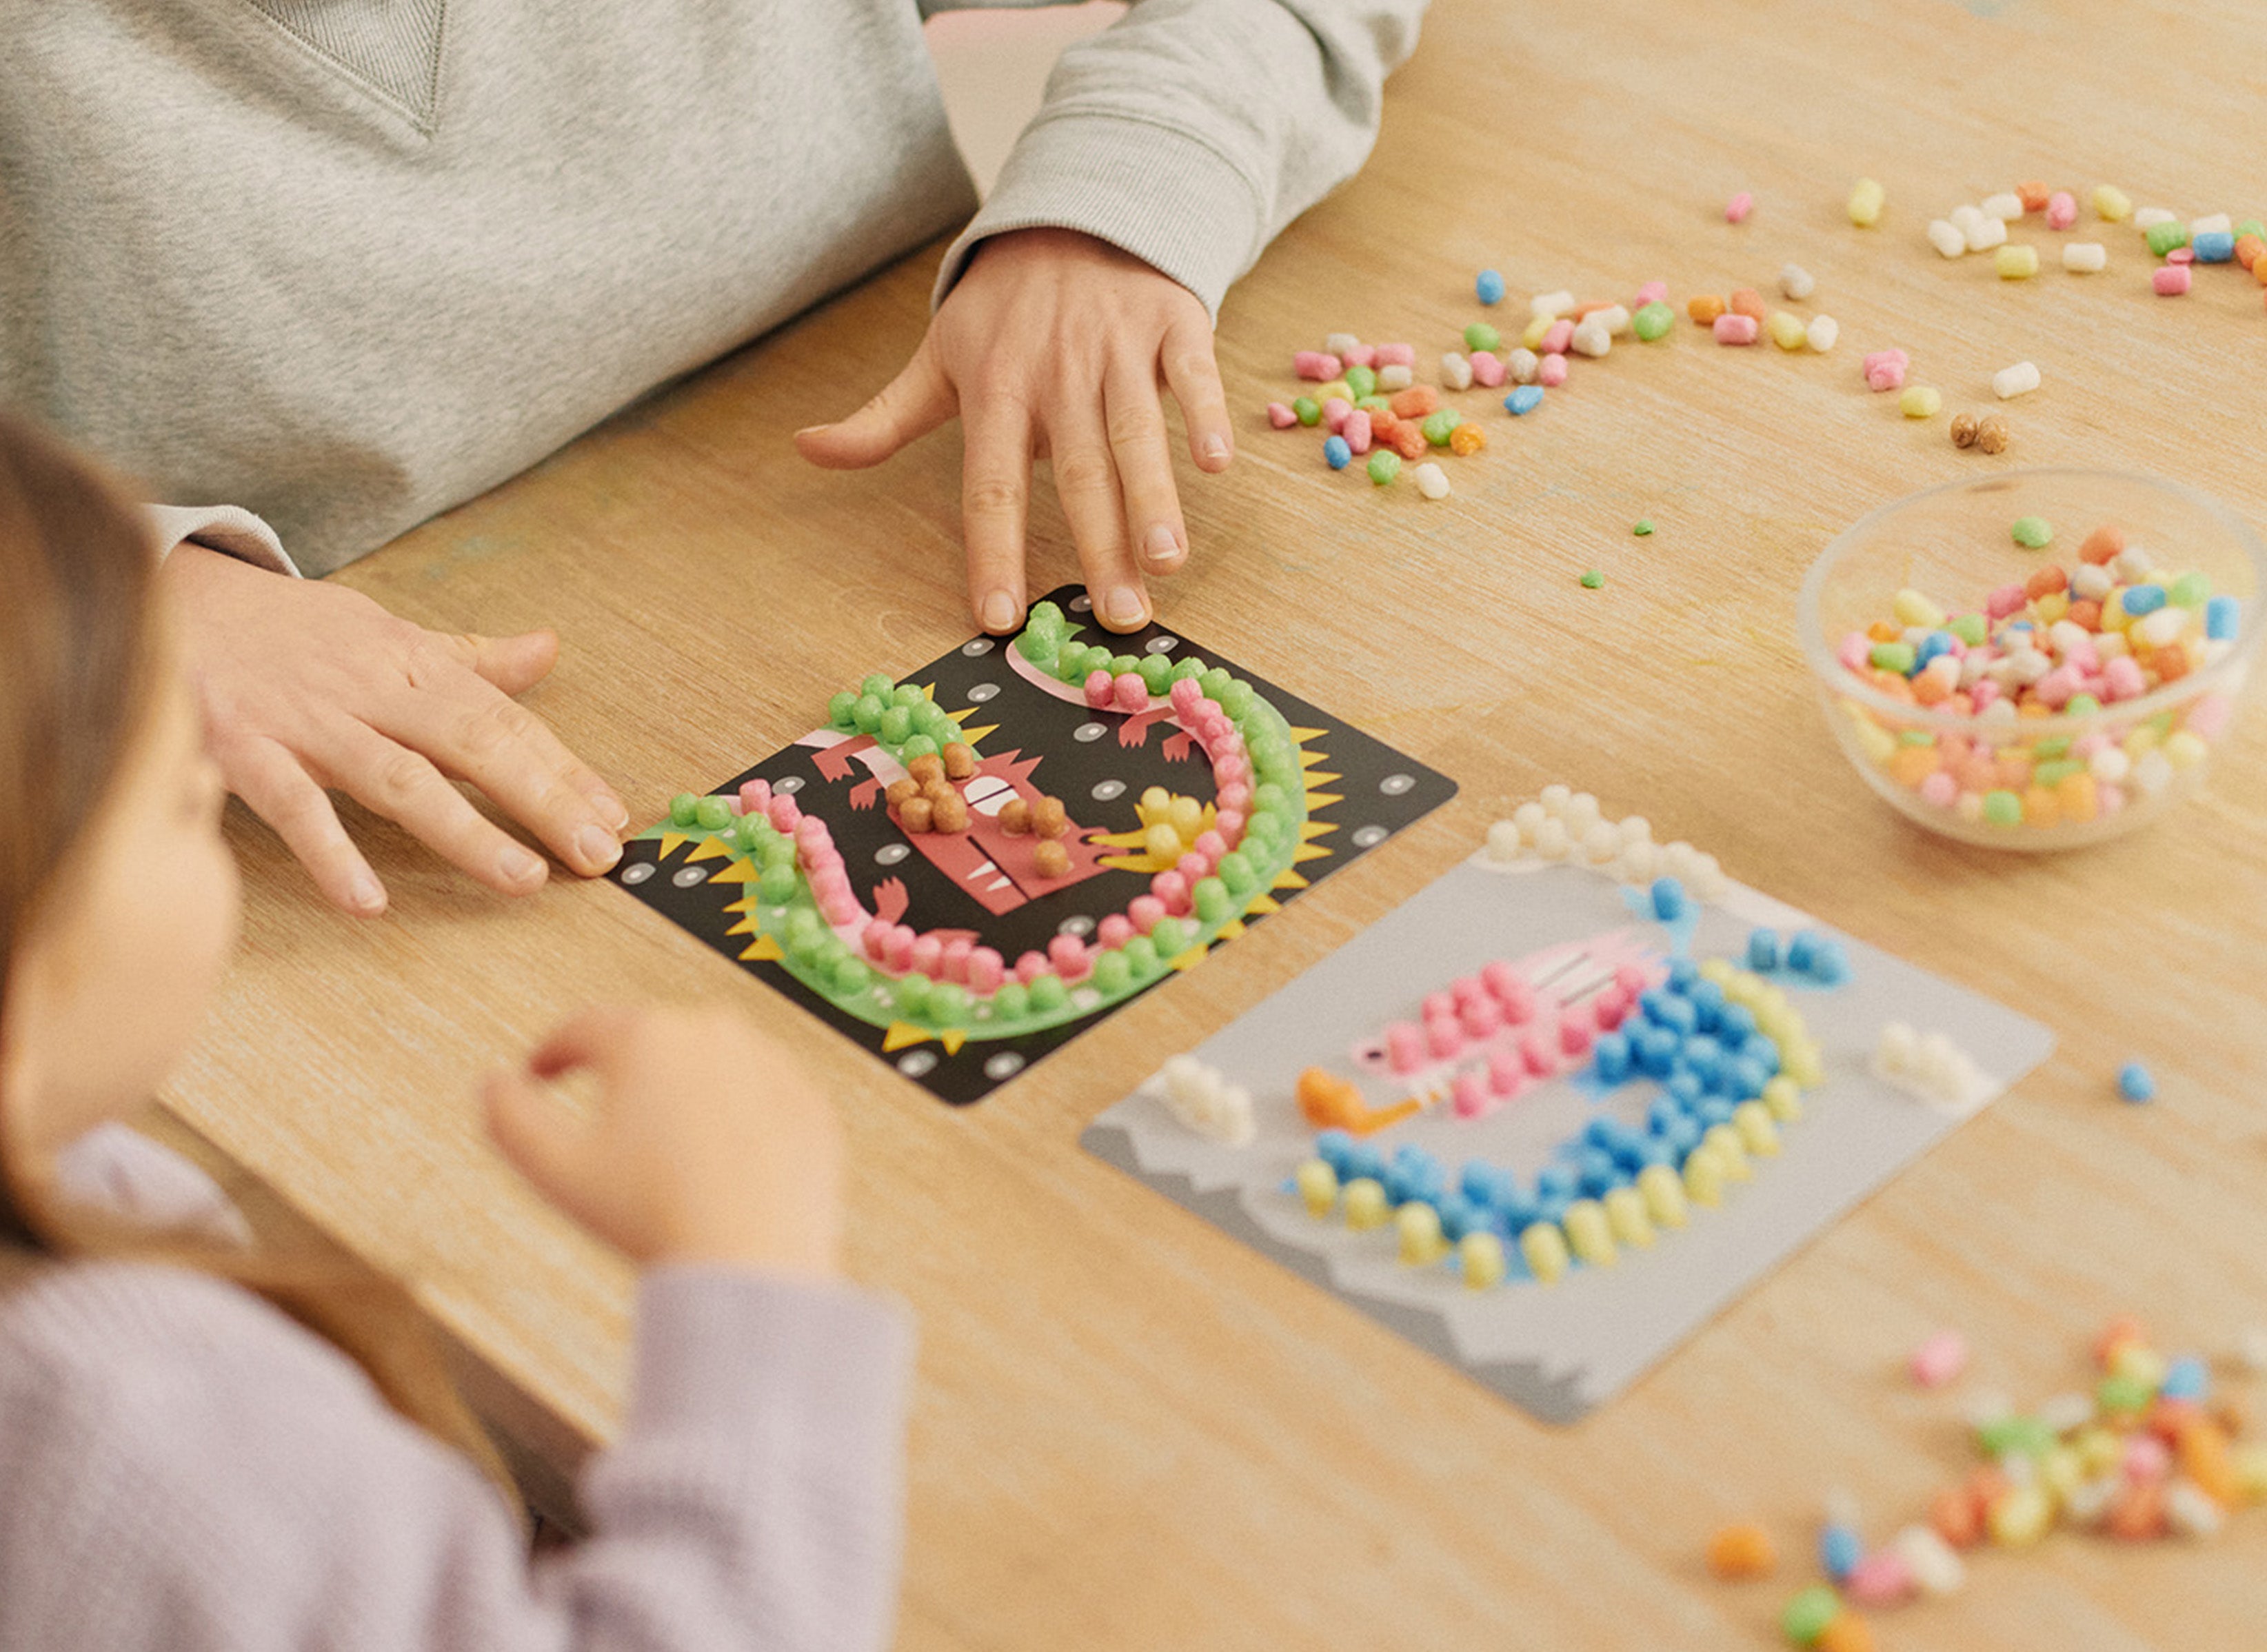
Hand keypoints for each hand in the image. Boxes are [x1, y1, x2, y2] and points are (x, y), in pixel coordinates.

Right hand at [161, 544, 627, 915]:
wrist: (166, 593)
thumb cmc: (286, 628)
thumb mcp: (384, 628)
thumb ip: (467, 656)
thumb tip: (546, 650)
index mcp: (410, 664)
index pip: (503, 720)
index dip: (562, 768)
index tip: (613, 815)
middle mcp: (369, 690)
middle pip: (470, 744)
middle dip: (539, 798)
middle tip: (594, 851)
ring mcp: (307, 721)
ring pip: (397, 778)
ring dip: (461, 830)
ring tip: (519, 877)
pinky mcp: (241, 747)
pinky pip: (291, 805)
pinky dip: (329, 852)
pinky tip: (366, 901)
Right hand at [482, 1006, 842, 1275]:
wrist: (754, 1261)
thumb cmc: (649, 1219)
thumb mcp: (557, 1172)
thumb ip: (509, 1120)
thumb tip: (492, 1084)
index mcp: (646, 1037)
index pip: (584, 1028)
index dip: (553, 1050)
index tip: (540, 1072)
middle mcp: (713, 1032)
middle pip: (652, 1041)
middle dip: (623, 1068)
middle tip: (604, 1108)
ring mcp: (772, 1063)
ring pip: (712, 1065)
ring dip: (683, 1088)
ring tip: (662, 1139)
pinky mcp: (811, 1103)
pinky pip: (762, 1098)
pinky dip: (738, 1116)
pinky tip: (719, 1158)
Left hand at [796, 227, 1233, 635]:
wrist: (1074, 210)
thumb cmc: (1005, 307)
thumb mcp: (937, 356)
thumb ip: (880, 418)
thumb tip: (807, 450)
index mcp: (994, 391)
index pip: (988, 487)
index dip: (992, 553)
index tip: (998, 618)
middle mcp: (1055, 373)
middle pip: (1077, 473)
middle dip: (1098, 547)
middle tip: (1119, 617)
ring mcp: (1115, 347)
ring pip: (1135, 432)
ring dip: (1154, 497)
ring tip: (1166, 561)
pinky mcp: (1171, 322)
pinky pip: (1190, 374)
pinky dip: (1207, 414)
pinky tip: (1218, 464)